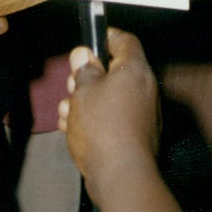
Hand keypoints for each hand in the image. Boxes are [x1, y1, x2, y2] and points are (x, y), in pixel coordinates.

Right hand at [58, 29, 177, 211]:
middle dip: (88, 77)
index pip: (125, 40)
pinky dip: (94, 120)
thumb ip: (83, 69)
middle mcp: (143, 89)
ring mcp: (141, 113)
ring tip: (67, 113)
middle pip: (114, 71)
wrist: (119, 175)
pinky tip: (74, 129)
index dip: (106, 36)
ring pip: (109, 97)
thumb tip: (83, 55)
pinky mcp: (135, 134)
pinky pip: (113, 118)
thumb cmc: (103, 128)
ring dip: (85, 101)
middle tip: (72, 86)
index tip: (90, 40)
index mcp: (135, 70)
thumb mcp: (83, 90)